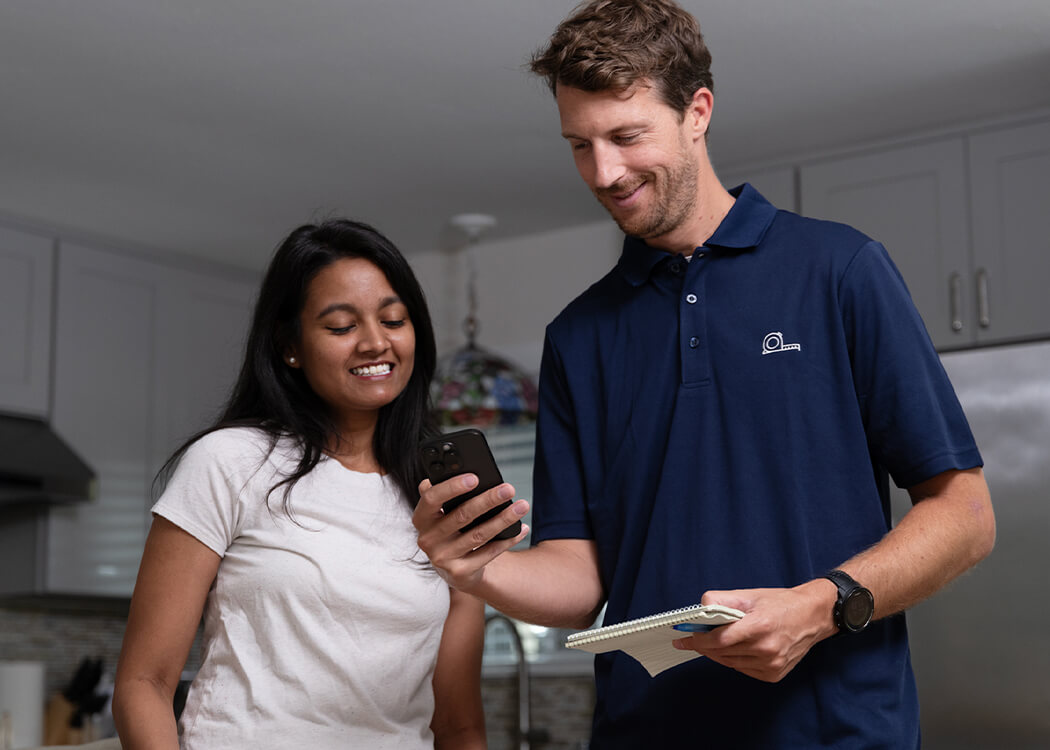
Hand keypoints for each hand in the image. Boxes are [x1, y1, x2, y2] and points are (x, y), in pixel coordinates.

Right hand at [413, 475, 528, 591]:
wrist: (456, 570)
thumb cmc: (451, 532)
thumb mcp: (441, 514)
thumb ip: (441, 496)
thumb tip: (443, 476)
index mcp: (421, 519)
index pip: (432, 499)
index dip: (452, 487)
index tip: (475, 477)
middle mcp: (428, 540)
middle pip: (462, 516)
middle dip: (488, 500)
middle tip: (508, 489)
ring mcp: (443, 558)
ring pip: (479, 535)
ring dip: (503, 519)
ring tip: (522, 506)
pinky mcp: (460, 573)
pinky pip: (489, 553)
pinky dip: (508, 540)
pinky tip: (521, 528)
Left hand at [671, 580, 837, 681]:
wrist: (813, 616)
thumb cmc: (781, 603)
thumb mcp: (750, 595)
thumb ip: (723, 600)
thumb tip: (699, 608)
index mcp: (760, 626)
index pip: (719, 639)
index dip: (699, 639)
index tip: (683, 637)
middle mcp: (767, 649)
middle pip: (722, 652)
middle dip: (703, 645)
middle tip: (690, 638)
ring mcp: (771, 665)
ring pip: (730, 663)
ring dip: (716, 654)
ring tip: (708, 642)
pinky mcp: (774, 675)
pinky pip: (743, 669)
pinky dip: (733, 660)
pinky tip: (732, 649)